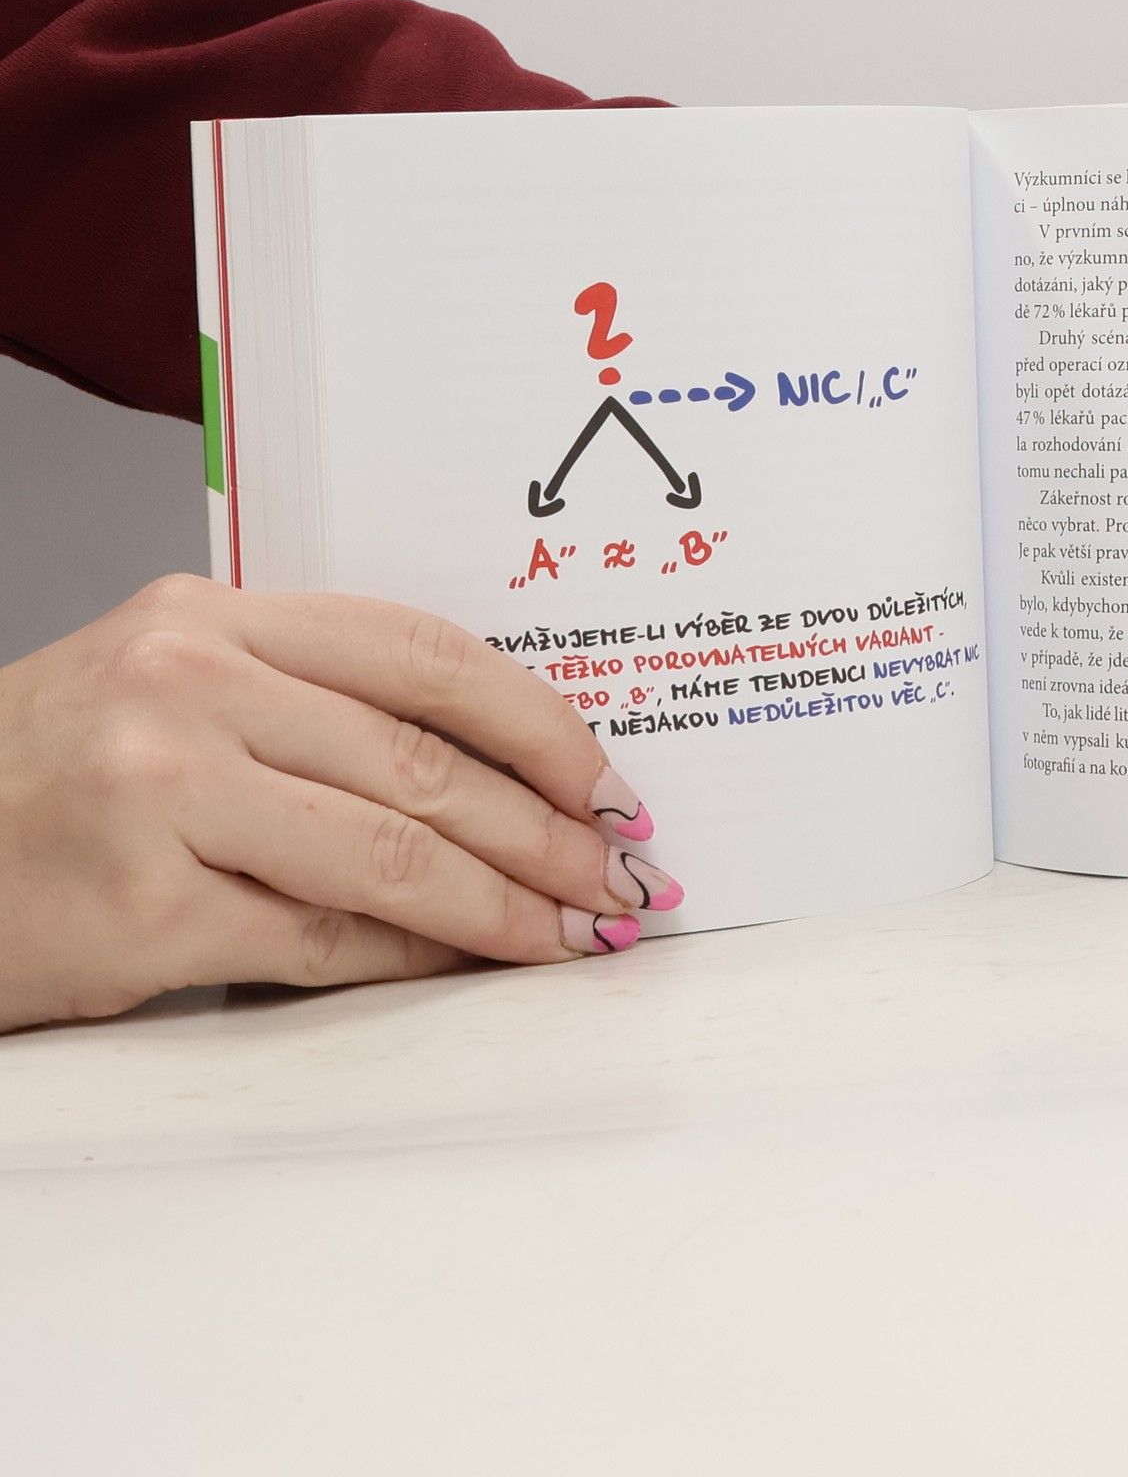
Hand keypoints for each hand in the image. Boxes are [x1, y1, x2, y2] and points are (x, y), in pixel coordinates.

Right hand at [0, 575, 679, 1031]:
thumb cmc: (54, 773)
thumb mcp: (176, 688)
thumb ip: (316, 703)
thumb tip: (497, 771)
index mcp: (213, 618)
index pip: (424, 654)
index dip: (539, 721)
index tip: (608, 779)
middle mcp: (188, 687)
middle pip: (423, 761)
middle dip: (545, 828)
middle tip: (616, 872)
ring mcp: (160, 797)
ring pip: (391, 854)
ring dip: (502, 904)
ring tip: (569, 930)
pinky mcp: (141, 912)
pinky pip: (321, 941)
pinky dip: (411, 960)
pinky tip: (464, 965)